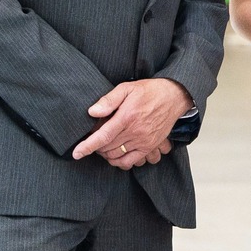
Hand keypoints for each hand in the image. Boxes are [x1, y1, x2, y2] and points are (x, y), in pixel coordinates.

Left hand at [73, 78, 190, 167]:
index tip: (76, 153)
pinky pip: (131, 161)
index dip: (87, 146)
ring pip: (117, 156)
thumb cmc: (149, 91)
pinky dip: (119, 162)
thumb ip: (108, 100)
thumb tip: (92, 112)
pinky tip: (114, 156)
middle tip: (92, 140)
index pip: (103, 136)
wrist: (174, 96)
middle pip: (107, 148)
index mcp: (127, 117)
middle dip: (95, 147)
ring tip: (102, 147)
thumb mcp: (127, 88)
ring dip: (105, 154)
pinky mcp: (150, 146)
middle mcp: (135, 131)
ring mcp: (144, 141)